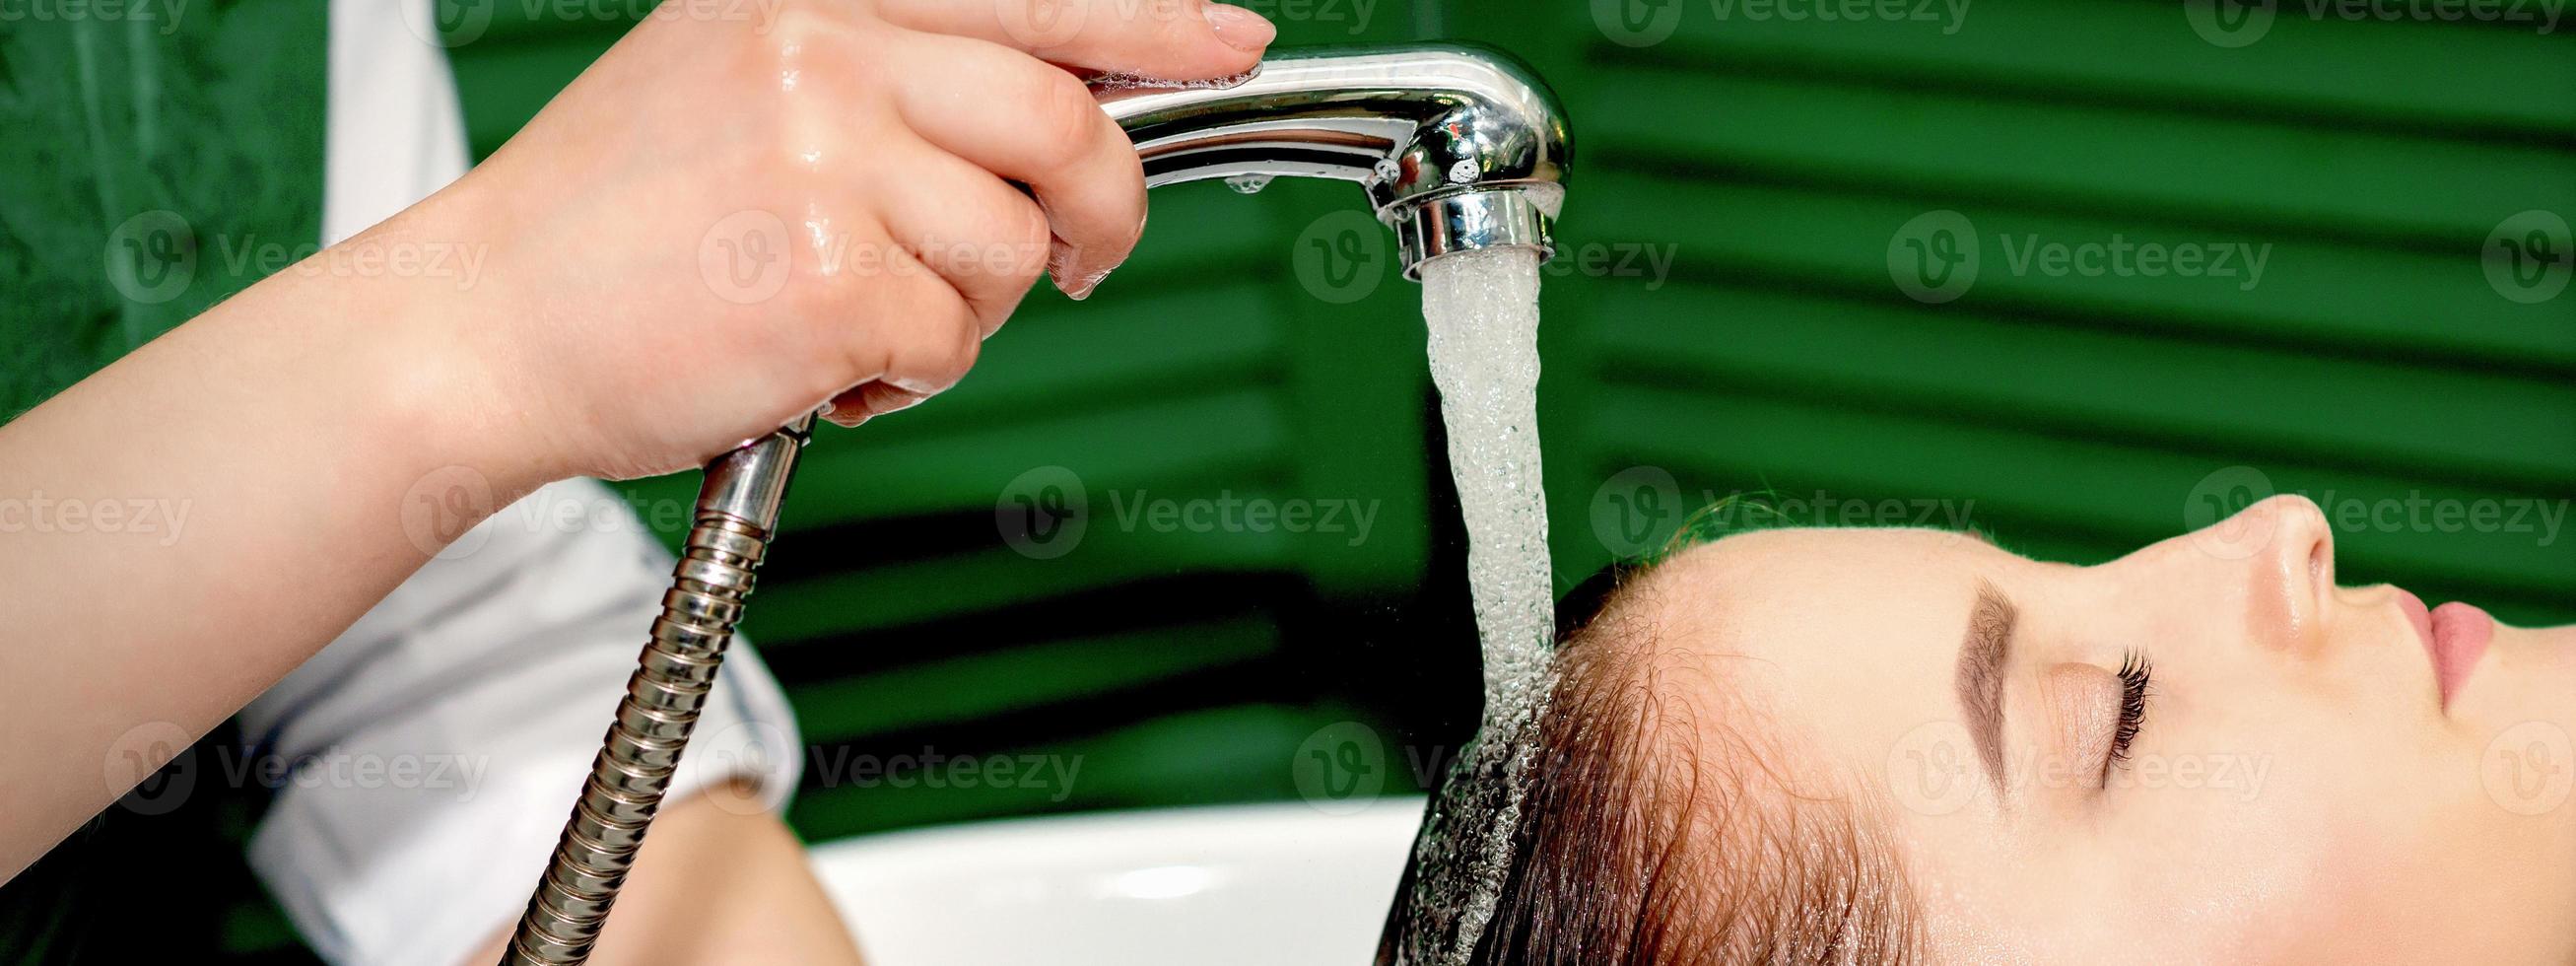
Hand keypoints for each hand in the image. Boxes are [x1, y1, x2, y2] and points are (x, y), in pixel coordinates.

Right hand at [396, 0, 1276, 484]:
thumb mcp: (740, 73)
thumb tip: (1062, 87)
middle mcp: (822, 56)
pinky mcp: (830, 282)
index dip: (1154, 20)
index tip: (1231, 36)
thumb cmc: (612, 220)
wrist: (482, 325)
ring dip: (969, 310)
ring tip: (860, 315)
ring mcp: (827, 165)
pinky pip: (953, 340)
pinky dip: (908, 377)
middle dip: (1101, 214)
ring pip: (1014, 250)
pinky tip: (822, 364)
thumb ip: (891, 62)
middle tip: (1082, 262)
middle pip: (1062, 125)